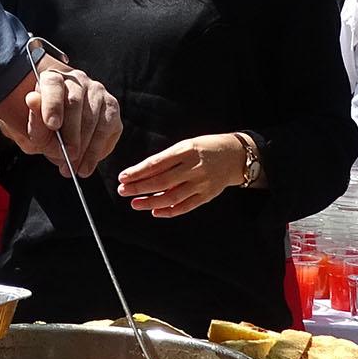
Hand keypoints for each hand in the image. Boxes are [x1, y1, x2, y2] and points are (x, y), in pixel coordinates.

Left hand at [0, 65, 122, 175]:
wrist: (64, 135)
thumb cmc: (48, 130)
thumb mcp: (37, 131)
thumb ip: (34, 121)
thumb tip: (32, 99)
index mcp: (52, 79)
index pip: (53, 84)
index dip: (53, 103)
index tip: (52, 125)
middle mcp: (76, 80)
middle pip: (75, 103)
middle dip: (71, 134)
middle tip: (67, 156)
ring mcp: (97, 91)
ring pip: (93, 118)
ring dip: (85, 147)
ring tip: (75, 167)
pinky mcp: (111, 106)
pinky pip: (107, 128)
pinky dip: (97, 150)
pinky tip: (87, 163)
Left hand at [117, 135, 244, 217]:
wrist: (235, 156)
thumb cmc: (205, 148)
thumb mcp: (186, 146)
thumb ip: (167, 160)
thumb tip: (142, 175)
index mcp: (187, 150)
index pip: (157, 163)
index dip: (138, 171)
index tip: (123, 177)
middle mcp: (194, 167)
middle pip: (162, 181)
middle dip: (139, 187)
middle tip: (122, 191)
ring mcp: (201, 183)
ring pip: (172, 197)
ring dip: (150, 202)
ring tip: (135, 203)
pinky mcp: (207, 196)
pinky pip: (185, 207)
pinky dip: (169, 211)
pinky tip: (155, 212)